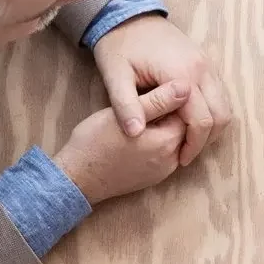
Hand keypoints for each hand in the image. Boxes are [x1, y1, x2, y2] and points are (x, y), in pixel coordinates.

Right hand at [52, 83, 188, 204]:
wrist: (77, 178)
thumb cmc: (95, 142)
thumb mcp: (123, 114)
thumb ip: (157, 100)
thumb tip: (186, 86)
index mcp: (167, 141)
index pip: (186, 111)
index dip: (169, 97)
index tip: (151, 89)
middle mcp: (171, 160)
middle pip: (181, 127)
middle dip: (168, 112)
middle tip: (144, 101)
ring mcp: (163, 172)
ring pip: (172, 141)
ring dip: (162, 127)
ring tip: (139, 116)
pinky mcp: (153, 178)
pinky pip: (163, 154)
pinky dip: (157, 142)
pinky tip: (139, 134)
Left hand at [92, 15, 230, 166]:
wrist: (128, 14)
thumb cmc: (118, 46)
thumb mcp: (115, 76)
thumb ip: (125, 106)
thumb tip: (135, 134)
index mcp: (181, 75)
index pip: (201, 121)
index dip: (192, 145)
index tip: (179, 160)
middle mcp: (202, 69)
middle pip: (221, 116)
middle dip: (206, 140)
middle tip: (186, 153)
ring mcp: (207, 64)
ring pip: (225, 105)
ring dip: (212, 126)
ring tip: (188, 139)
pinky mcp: (206, 62)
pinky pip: (220, 94)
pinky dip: (212, 111)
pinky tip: (190, 120)